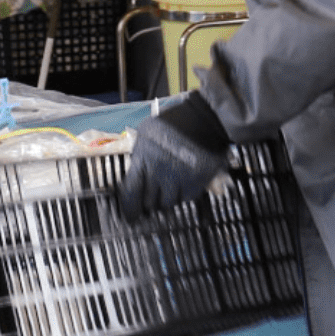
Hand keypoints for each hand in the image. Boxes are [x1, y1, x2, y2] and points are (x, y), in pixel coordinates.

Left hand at [117, 96, 232, 219]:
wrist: (205, 119)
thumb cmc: (174, 123)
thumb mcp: (147, 135)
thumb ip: (140, 157)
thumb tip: (136, 176)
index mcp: (144, 160)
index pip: (131, 193)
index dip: (129, 209)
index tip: (131, 217)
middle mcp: (160, 173)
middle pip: (150, 202)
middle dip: (150, 202)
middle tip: (153, 198)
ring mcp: (179, 179)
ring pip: (168, 203)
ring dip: (167, 198)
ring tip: (170, 187)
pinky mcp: (197, 182)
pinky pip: (186, 198)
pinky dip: (184, 194)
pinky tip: (185, 182)